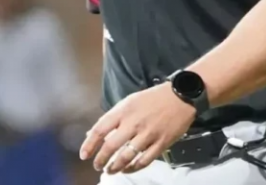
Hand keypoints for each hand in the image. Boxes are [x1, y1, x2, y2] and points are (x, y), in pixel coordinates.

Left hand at [79, 83, 196, 174]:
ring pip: (126, 157)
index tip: (84, 155)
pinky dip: (133, 168)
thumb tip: (92, 133)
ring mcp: (148, 134)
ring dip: (115, 167)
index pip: (100, 129)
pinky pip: (144, 161)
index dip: (90, 144)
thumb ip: (113, 118)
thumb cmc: (153, 98)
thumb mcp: (130, 101)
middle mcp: (134, 123)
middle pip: (111, 146)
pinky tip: (128, 169)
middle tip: (97, 166)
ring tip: (110, 170)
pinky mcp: (161, 143)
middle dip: (101, 160)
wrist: (181, 96)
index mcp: (124, 110)